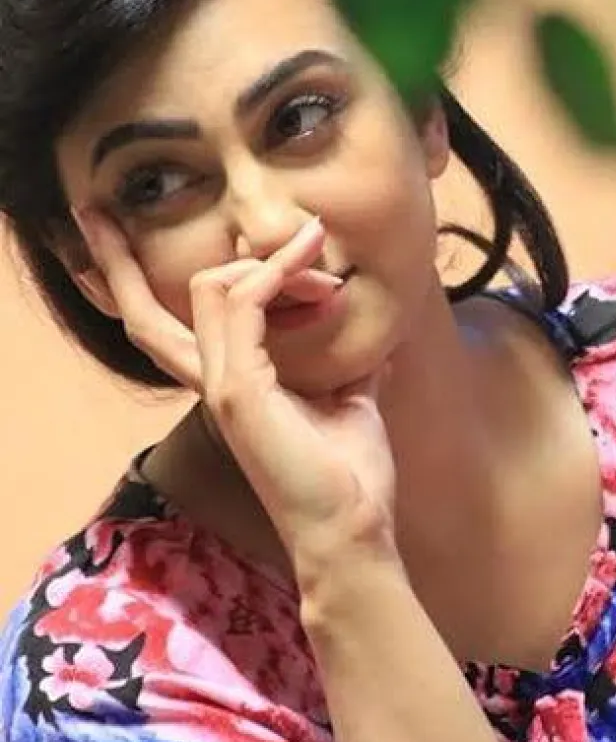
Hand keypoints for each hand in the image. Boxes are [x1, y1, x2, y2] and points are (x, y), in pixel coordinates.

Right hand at [74, 210, 399, 566]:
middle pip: (146, 309)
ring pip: (207, 288)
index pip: (170, 324)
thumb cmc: (349, 474)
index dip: (153, 281)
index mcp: (230, 382)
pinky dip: (279, 274)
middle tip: (115, 212)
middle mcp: (212, 380)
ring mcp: (221, 384)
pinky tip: (318, 275)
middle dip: (123, 259)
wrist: (352, 529)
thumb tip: (374, 340)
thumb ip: (347, 365)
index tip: (206, 242)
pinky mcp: (238, 389)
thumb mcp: (350, 400)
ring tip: (316, 248)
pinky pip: (245, 303)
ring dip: (268, 258)